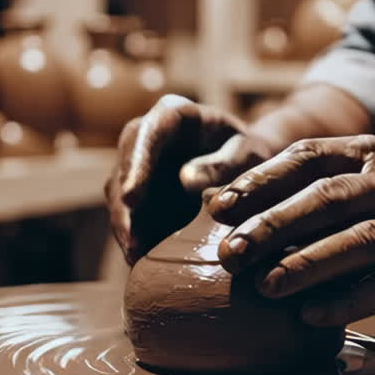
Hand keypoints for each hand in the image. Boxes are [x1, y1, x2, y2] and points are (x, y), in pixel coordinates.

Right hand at [104, 95, 277, 263]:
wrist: (250, 166)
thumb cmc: (253, 154)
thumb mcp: (248, 154)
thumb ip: (223, 163)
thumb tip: (186, 181)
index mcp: (173, 113)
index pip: (147, 133)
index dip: (137, 165)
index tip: (131, 197)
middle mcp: (147, 136)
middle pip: (125, 166)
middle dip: (124, 205)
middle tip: (131, 240)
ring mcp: (139, 165)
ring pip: (120, 194)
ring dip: (126, 226)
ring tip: (135, 257)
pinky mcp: (138, 192)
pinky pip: (129, 215)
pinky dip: (134, 237)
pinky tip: (140, 261)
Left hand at [206, 135, 374, 325]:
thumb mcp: (366, 179)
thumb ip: (311, 188)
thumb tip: (227, 208)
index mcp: (369, 155)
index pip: (307, 158)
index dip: (261, 181)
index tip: (218, 207)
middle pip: (328, 199)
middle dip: (274, 226)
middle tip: (230, 253)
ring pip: (360, 241)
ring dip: (309, 263)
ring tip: (266, 286)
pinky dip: (349, 301)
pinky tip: (311, 316)